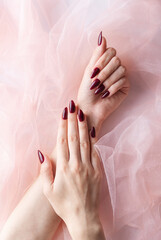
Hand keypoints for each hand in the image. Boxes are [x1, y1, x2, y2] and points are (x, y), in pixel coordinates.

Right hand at [40, 103, 104, 239]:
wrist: (83, 217)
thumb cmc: (63, 204)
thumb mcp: (48, 190)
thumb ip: (45, 171)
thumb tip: (41, 153)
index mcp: (63, 168)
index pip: (62, 142)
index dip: (62, 126)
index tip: (63, 114)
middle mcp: (76, 165)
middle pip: (74, 138)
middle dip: (73, 120)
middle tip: (73, 106)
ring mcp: (88, 167)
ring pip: (86, 143)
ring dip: (83, 127)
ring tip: (82, 113)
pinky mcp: (97, 171)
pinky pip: (96, 153)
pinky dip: (93, 141)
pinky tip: (92, 131)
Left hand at [77, 32, 129, 131]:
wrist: (89, 107)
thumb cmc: (86, 91)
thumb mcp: (89, 71)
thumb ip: (97, 54)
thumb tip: (102, 36)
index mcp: (105, 62)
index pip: (111, 51)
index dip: (102, 61)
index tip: (93, 72)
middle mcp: (114, 68)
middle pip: (116, 60)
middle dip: (104, 73)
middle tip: (95, 83)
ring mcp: (121, 77)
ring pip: (121, 70)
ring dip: (107, 81)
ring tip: (99, 90)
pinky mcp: (125, 87)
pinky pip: (123, 81)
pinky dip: (113, 88)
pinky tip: (105, 95)